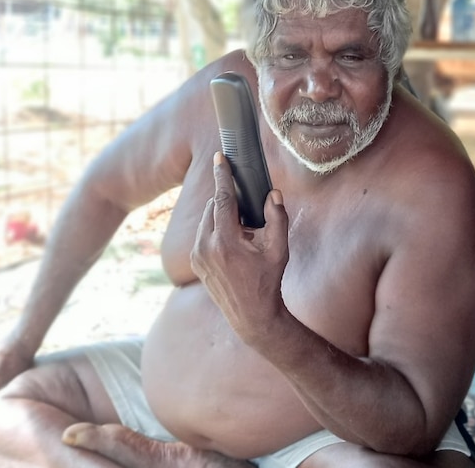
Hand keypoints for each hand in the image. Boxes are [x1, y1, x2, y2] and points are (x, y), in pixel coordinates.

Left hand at [190, 152, 289, 342]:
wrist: (251, 316)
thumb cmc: (268, 282)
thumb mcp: (279, 251)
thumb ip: (277, 219)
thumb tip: (273, 194)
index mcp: (225, 242)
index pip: (222, 199)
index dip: (222, 176)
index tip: (220, 158)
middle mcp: (205, 247)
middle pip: (214, 207)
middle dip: (229, 201)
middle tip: (248, 211)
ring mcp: (197, 256)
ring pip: (207, 220)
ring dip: (223, 217)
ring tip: (245, 234)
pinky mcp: (195, 262)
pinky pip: (203, 235)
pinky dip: (217, 230)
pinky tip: (235, 243)